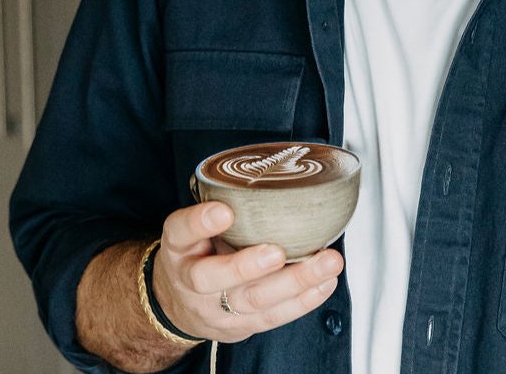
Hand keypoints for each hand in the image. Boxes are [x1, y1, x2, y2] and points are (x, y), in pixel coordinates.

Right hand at [152, 201, 343, 342]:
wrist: (179, 303)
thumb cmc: (197, 252)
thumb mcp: (194, 226)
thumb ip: (221, 206)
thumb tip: (271, 179)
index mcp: (178, 247)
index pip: (182, 231)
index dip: (201, 222)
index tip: (223, 210)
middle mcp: (191, 283)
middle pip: (216, 279)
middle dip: (249, 266)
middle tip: (277, 252)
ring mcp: (216, 310)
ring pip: (254, 301)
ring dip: (295, 282)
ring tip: (326, 263)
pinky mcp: (240, 327)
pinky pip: (272, 317)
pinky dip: (303, 300)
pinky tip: (325, 283)